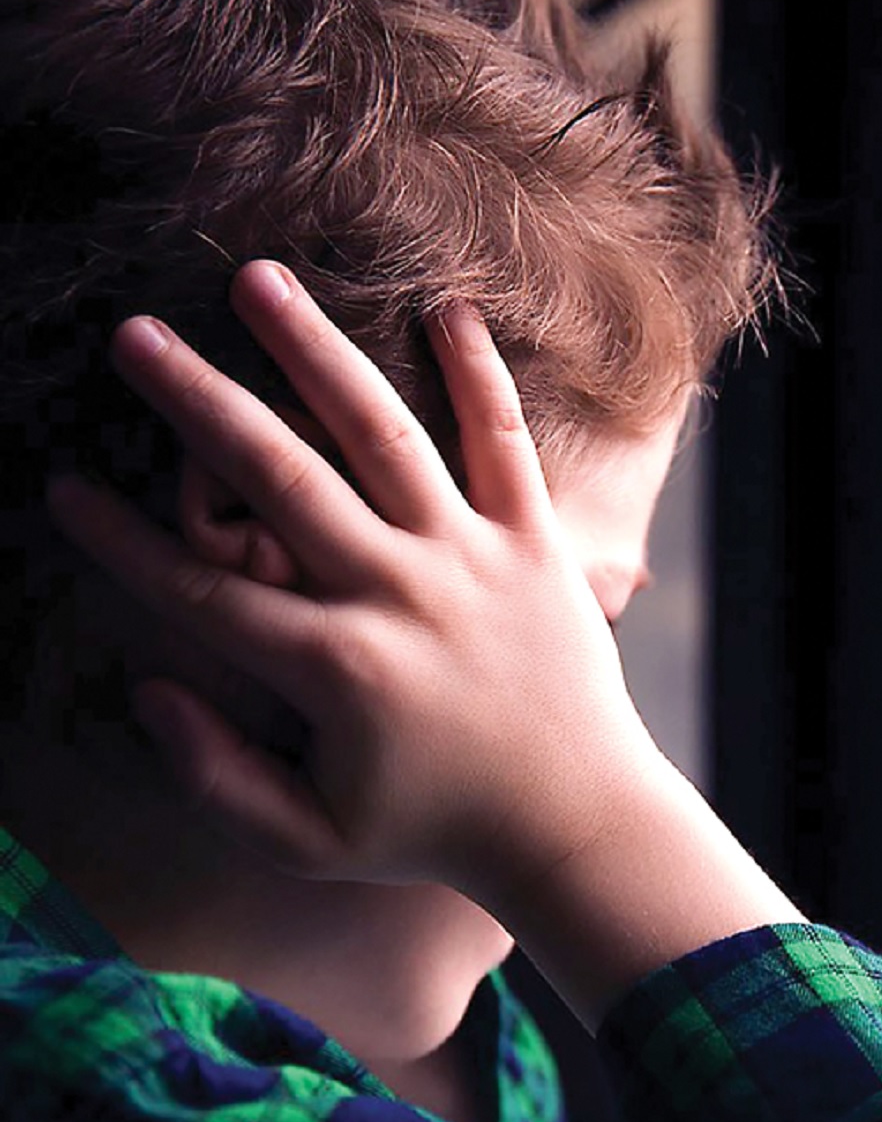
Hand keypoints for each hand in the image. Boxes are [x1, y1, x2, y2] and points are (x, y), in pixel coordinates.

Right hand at [45, 260, 667, 907]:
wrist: (579, 821)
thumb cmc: (437, 831)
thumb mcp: (311, 841)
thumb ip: (214, 778)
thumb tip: (146, 691)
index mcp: (335, 670)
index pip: (202, 593)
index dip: (121, 543)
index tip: (62, 488)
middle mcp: (398, 597)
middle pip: (277, 479)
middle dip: (197, 402)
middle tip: (133, 335)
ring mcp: (472, 560)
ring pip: (382, 435)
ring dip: (316, 353)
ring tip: (258, 281)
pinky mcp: (537, 544)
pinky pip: (503, 445)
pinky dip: (480, 375)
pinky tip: (447, 307)